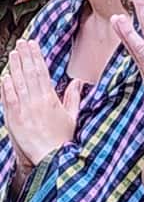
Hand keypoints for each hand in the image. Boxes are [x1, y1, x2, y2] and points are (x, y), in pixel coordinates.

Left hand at [1, 39, 82, 165]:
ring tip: (13, 54)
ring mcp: (23, 109)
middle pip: (28, 74)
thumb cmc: (62, 140)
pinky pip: (8, 98)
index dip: (36, 57)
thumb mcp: (72, 117)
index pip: (41, 72)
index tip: (32, 45)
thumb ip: (73, 98)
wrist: (51, 158)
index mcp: (51, 100)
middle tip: (21, 43)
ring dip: (14, 67)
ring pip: (17, 83)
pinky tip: (5, 76)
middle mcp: (36, 102)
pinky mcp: (13, 118)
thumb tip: (78, 83)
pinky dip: (5, 86)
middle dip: (24, 56)